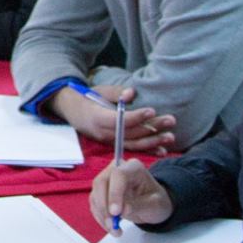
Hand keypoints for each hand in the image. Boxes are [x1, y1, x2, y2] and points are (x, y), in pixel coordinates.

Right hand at [51, 85, 175, 152]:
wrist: (72, 112)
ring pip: (133, 144)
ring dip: (153, 141)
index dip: (136, 117)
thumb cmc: (87, 98)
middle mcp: (103, 133)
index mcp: (97, 118)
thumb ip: (115, 92)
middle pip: (130, 133)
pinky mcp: (113, 144)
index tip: (152, 110)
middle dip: (152, 128)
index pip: (119, 121)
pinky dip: (147, 150)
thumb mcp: (98, 91)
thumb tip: (132, 93)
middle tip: (170, 121)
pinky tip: (162, 151)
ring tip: (170, 137)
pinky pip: (131, 149)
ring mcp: (108, 141)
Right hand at [88, 159, 173, 231]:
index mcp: (133, 168)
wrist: (151, 205)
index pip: (118, 175)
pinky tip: (111, 228)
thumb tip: (123, 210)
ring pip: (95, 195)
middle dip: (104, 206)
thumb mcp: (155, 205)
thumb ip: (140, 205)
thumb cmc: (156, 201)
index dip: (114, 193)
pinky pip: (94, 205)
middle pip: (101, 183)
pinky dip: (100, 218)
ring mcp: (106, 180)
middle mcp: (116, 170)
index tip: (116, 213)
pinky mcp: (100, 193)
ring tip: (115, 230)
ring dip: (102, 215)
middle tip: (112, 224)